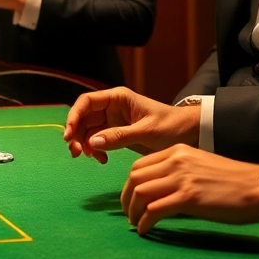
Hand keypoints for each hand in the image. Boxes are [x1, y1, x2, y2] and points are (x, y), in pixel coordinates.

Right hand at [63, 87, 199, 163]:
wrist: (190, 133)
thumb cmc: (171, 126)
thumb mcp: (146, 132)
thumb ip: (119, 136)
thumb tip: (92, 143)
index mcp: (118, 98)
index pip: (86, 102)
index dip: (74, 116)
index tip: (68, 135)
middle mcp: (111, 107)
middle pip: (83, 117)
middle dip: (76, 134)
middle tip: (76, 153)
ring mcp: (112, 120)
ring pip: (88, 130)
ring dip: (84, 144)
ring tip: (90, 158)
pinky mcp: (115, 133)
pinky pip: (97, 140)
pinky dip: (95, 150)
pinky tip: (102, 160)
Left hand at [121, 145, 258, 235]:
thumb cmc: (234, 180)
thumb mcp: (200, 165)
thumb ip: (178, 171)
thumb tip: (160, 190)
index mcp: (177, 151)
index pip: (139, 165)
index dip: (129, 183)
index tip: (130, 198)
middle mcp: (175, 161)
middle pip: (134, 178)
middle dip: (126, 198)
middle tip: (128, 214)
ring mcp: (180, 178)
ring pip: (140, 193)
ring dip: (133, 212)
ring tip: (135, 223)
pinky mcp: (188, 198)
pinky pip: (154, 210)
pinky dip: (144, 222)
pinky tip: (145, 230)